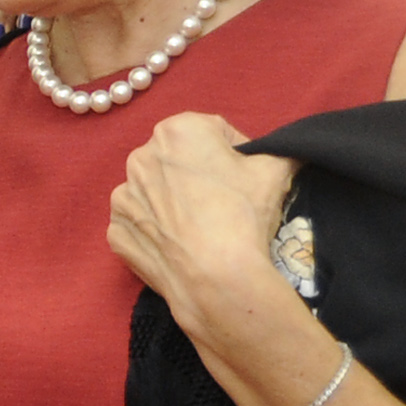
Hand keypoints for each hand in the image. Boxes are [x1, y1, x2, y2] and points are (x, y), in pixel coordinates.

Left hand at [105, 112, 297, 335]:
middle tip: (225, 202)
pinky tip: (180, 244)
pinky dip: (157, 232)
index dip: (234, 153)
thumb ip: (279, 151)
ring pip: (156, 192)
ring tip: (202, 226)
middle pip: (179, 161)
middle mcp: (140, 157)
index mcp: (177, 131)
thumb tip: (289, 150)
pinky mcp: (116, 231)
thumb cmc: (243, 214)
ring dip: (175, 202)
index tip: (244, 176)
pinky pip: (140, 225)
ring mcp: (123, 196)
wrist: (214, 275)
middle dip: (200, 175)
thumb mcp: (275, 169)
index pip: (213, 132)